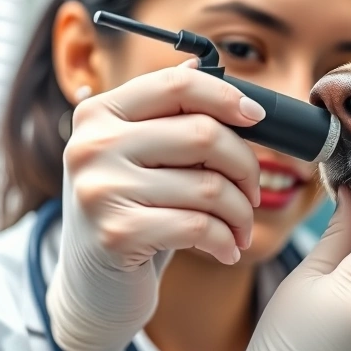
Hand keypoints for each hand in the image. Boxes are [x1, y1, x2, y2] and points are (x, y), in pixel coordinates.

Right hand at [47, 59, 265, 350]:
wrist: (93, 287)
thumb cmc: (131, 211)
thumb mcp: (139, 155)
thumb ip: (165, 112)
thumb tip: (201, 62)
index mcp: (99, 113)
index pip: (178, 84)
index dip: (228, 97)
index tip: (257, 118)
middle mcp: (93, 145)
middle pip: (204, 133)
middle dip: (246, 166)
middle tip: (253, 193)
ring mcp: (101, 189)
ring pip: (209, 186)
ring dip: (241, 213)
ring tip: (241, 229)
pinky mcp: (117, 234)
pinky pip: (200, 226)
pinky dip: (225, 240)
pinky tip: (227, 250)